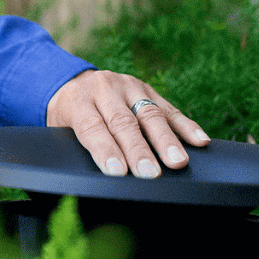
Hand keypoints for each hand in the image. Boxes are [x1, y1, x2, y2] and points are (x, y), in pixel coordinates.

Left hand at [46, 69, 209, 177]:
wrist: (72, 82)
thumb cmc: (66, 116)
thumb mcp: (59, 128)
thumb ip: (76, 145)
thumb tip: (95, 175)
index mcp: (78, 100)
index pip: (92, 127)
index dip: (106, 150)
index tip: (118, 172)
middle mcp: (104, 89)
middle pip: (124, 122)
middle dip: (138, 150)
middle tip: (150, 173)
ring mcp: (128, 86)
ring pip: (150, 114)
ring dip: (166, 140)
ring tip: (177, 161)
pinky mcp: (147, 89)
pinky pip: (169, 108)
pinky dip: (186, 126)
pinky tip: (199, 140)